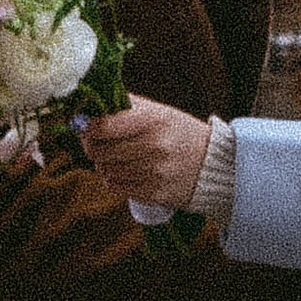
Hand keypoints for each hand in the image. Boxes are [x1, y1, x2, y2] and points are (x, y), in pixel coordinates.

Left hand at [78, 94, 211, 210]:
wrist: (212, 163)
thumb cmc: (178, 133)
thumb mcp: (158, 111)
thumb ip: (124, 106)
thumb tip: (87, 107)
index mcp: (154, 120)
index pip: (104, 127)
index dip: (89, 129)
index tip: (89, 129)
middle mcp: (155, 146)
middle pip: (100, 151)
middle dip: (93, 148)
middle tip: (98, 144)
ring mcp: (155, 172)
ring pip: (106, 170)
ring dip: (105, 165)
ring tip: (118, 158)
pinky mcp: (155, 193)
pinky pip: (116, 187)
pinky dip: (114, 180)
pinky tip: (125, 172)